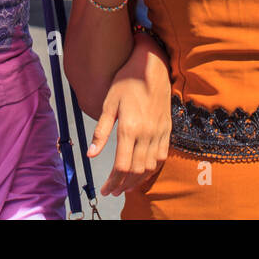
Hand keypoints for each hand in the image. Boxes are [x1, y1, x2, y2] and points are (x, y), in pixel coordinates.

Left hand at [88, 38, 171, 195]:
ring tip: (126, 186)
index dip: (113, 182)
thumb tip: (91, 154)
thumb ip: (101, 131)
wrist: (151, 67)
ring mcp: (159, 132)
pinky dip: (152, 169)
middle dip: (123, 185)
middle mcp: (146, 133)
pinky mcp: (167, 129)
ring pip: (150, 166)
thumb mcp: (108, 103)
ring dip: (138, 180)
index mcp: (130, 128)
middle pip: (136, 170)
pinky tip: (143, 171)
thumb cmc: (126, 82)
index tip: (105, 189)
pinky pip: (162, 156)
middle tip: (113, 191)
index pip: (122, 166)